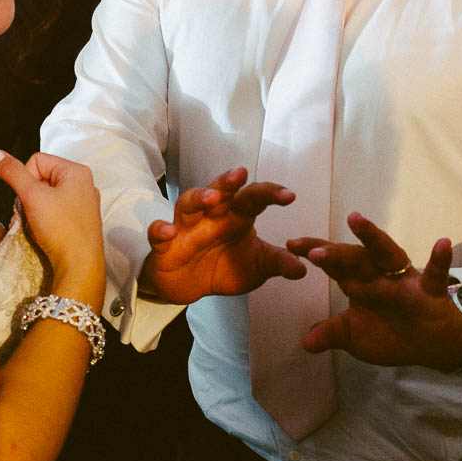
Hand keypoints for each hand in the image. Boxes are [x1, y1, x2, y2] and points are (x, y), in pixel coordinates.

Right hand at [0, 149, 103, 303]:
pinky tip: (46, 230)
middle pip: (42, 177)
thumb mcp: (32, 197)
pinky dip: (45, 217)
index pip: (37, 160)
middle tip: (32, 213)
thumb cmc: (59, 228)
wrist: (79, 265)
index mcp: (77, 171)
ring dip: (35, 207)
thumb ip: (13, 173)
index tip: (29, 199)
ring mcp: (84, 202)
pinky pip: (55, 209)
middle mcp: (84, 183)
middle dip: (29, 195)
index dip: (25, 179)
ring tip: (38, 223)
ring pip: (46, 194)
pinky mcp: (81, 219)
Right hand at [139, 167, 306, 304]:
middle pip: (219, 190)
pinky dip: (161, 229)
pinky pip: (158, 232)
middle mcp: (211, 214)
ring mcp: (186, 226)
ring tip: (211, 198)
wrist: (189, 286)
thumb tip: (303, 269)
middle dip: (228, 181)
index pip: (254, 197)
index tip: (290, 196)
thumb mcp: (255, 267)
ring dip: (199, 197)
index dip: (271, 194)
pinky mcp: (164, 244)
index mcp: (236, 215)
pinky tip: (167, 231)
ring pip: (188, 203)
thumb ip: (276, 264)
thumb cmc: (224, 266)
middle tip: (240, 174)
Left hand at [288, 212, 461, 369]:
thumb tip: (305, 343)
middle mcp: (380, 274)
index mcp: (361, 281)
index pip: (334, 263)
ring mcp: (406, 281)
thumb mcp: (355, 336)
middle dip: (335, 254)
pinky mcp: (431, 292)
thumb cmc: (390, 332)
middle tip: (312, 250)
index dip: (314, 252)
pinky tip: (442, 243)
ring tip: (355, 220)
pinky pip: (436, 275)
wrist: (431, 346)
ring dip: (373, 238)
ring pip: (388, 255)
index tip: (290, 244)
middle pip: (355, 258)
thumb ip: (332, 334)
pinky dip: (440, 260)